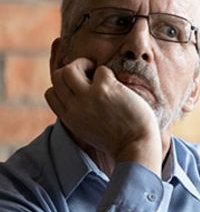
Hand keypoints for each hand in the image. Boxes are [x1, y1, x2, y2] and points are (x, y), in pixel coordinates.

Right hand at [45, 58, 161, 172]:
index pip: (51, 93)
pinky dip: (109, 75)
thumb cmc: (120, 140)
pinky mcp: (105, 89)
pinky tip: (119, 86)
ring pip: (70, 69)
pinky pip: (102, 70)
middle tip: (90, 74)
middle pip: (58, 76)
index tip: (80, 87)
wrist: (136, 147)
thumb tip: (82, 99)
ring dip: (84, 64)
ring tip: (99, 73)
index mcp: (69, 118)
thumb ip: (80, 115)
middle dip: (73, 69)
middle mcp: (74, 107)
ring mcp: (88, 97)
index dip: (63, 86)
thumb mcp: (89, 131)